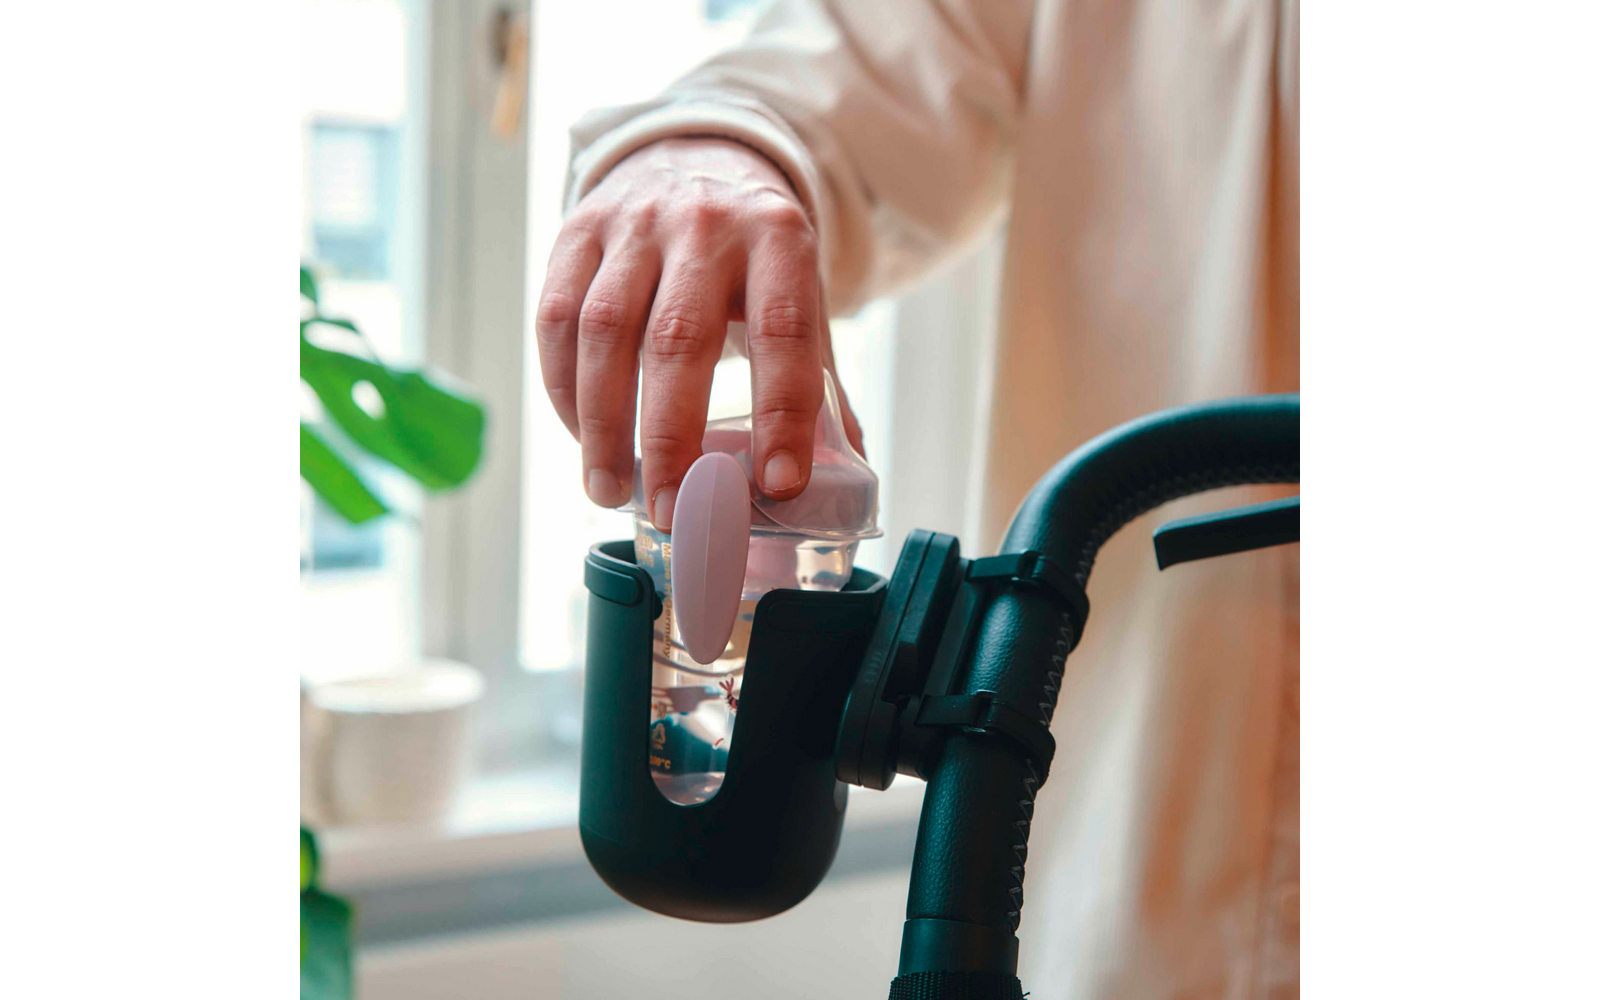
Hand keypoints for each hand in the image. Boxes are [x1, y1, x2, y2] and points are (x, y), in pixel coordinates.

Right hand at [535, 137, 862, 529]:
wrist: (693, 156)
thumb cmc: (753, 254)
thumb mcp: (801, 294)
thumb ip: (819, 381)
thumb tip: (848, 483)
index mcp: (777, 238)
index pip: (782, 332)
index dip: (781, 414)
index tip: (779, 486)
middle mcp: (704, 223)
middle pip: (678, 339)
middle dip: (672, 438)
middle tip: (673, 510)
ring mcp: (633, 224)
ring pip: (605, 331)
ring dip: (604, 424)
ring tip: (612, 491)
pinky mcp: (576, 231)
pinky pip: (557, 318)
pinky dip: (565, 388)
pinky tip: (581, 437)